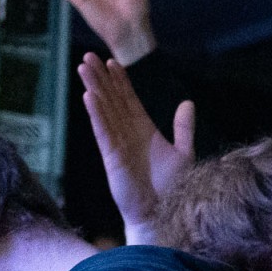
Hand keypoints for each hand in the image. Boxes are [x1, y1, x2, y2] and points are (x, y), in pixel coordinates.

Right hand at [76, 53, 194, 244]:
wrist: (164, 214)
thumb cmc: (173, 189)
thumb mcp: (183, 153)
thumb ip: (183, 128)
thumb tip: (187, 103)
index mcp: (143, 130)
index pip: (128, 99)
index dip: (120, 81)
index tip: (112, 61)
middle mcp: (128, 134)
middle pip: (111, 99)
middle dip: (101, 77)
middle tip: (89, 56)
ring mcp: (118, 144)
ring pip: (104, 110)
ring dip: (94, 88)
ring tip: (84, 68)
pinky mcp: (112, 157)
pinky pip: (103, 131)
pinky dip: (97, 113)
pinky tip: (89, 96)